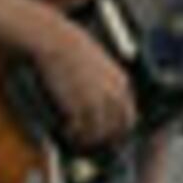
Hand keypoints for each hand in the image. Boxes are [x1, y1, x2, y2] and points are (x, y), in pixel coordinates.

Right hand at [31, 18, 140, 147]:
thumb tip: (101, 103)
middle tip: (89, 143)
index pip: (128, 117)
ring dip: (86, 140)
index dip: (117, 130)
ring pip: (98, 135)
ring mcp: (97, 102)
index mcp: (121, 82)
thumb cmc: (71, 48)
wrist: (55, 40)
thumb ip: (105, 82)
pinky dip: (72, 135)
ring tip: (74, 138)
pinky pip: (79, 132)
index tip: (106, 135)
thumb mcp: (99, 62)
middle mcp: (113, 95)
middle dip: (103, 139)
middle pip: (116, 130)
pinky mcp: (78, 107)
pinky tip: (64, 131)